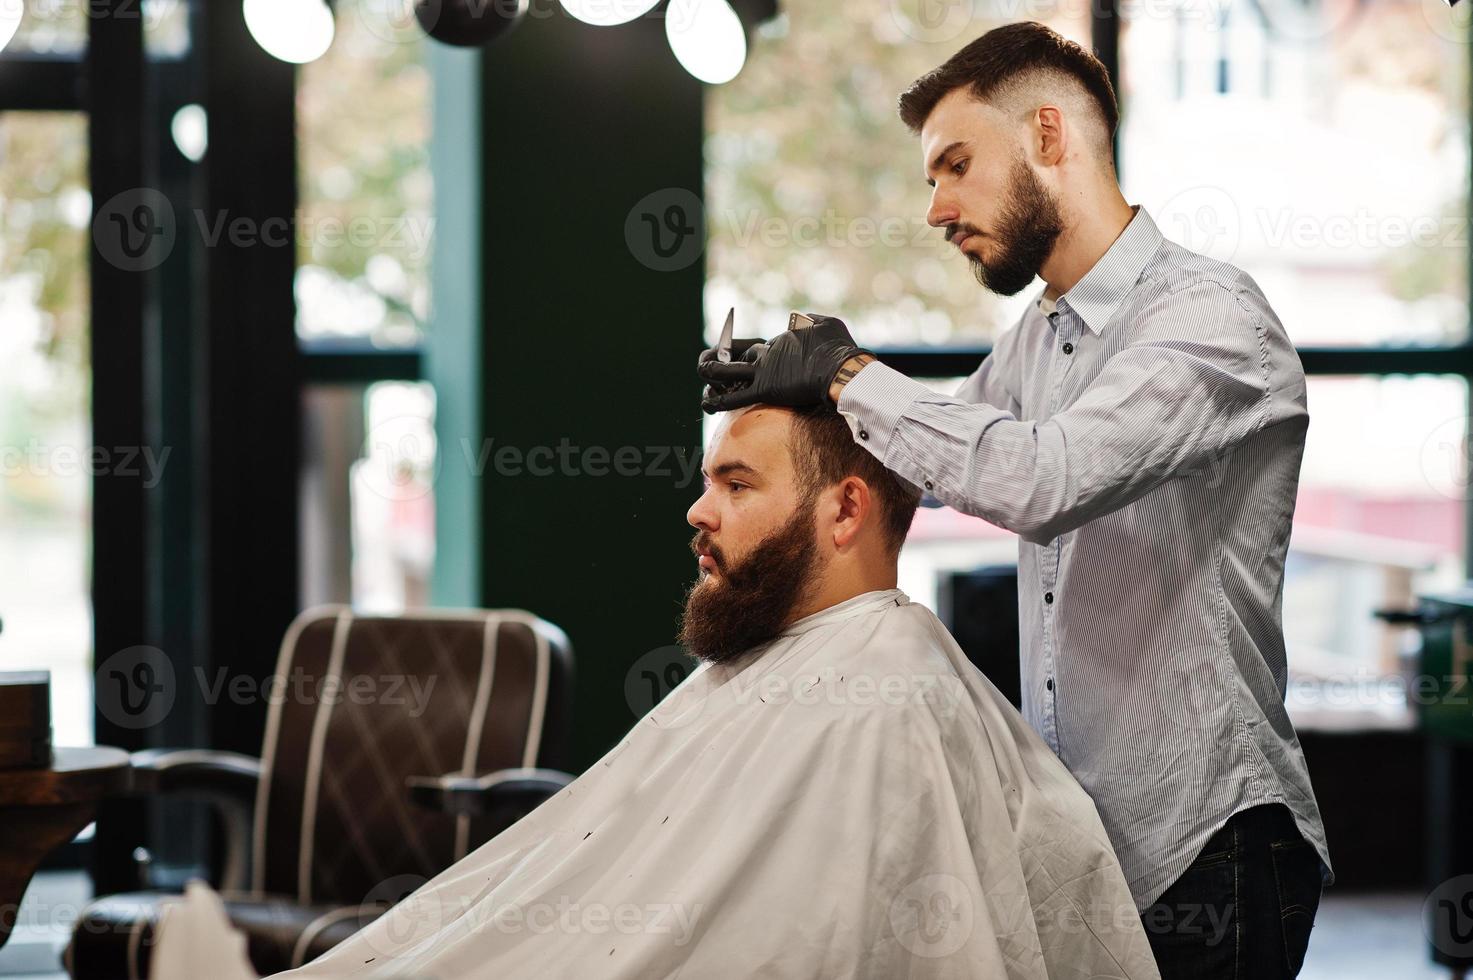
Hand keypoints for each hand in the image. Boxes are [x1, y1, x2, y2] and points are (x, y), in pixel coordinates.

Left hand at [696, 313, 870, 413]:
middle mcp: (768, 353)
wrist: (841, 369)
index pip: (758, 347)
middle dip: (724, 358)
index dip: (747, 353)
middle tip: (714, 365)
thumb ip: (813, 321)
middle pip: (739, 354)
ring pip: (729, 372)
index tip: (745, 359)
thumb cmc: (838, 348)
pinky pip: (736, 396)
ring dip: (712, 373)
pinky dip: (719, 400)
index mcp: (781, 340)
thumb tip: (809, 319)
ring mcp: (765, 370)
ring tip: (701, 372)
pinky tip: (706, 402)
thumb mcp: (826, 324)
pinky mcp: (765, 389)